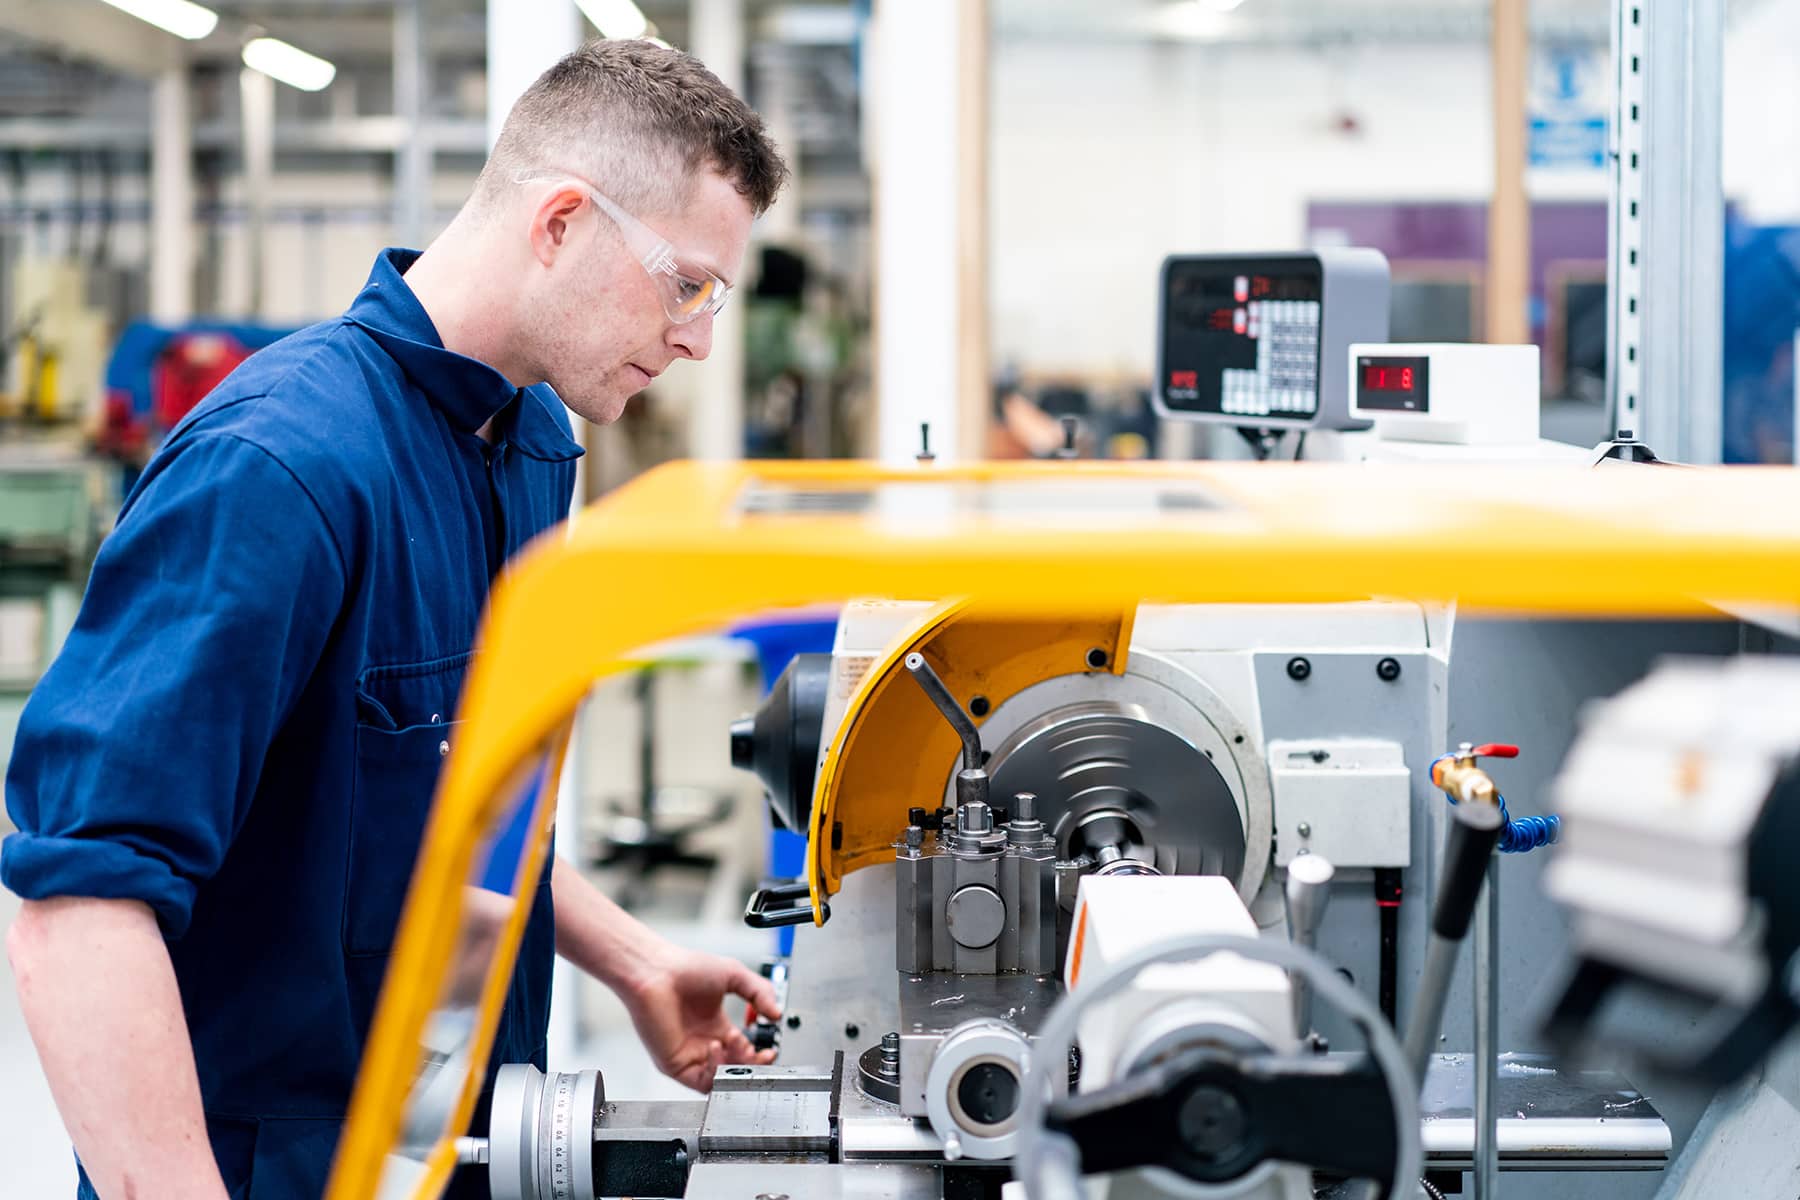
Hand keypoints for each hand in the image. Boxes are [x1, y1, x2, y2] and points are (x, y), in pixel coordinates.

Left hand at [618, 944, 781, 1091]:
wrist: (656, 971)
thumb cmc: (685, 968)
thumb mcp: (734, 974)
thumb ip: (761, 992)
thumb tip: (778, 1014)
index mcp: (717, 1026)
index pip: (744, 1052)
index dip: (759, 1055)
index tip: (771, 1050)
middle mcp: (704, 1043)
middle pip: (736, 1068)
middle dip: (752, 1063)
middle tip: (759, 1051)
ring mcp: (690, 1056)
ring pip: (721, 1079)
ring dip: (735, 1066)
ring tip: (737, 1043)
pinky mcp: (676, 1065)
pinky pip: (701, 1082)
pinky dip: (714, 1070)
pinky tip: (716, 1047)